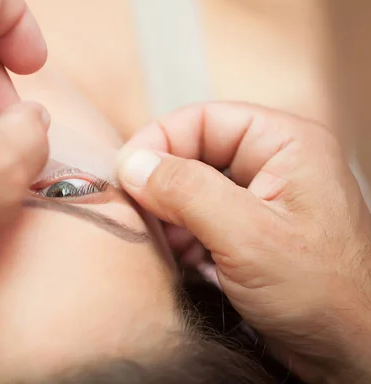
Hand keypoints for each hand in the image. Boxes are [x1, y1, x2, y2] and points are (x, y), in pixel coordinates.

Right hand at [117, 102, 370, 382]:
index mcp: (286, 144)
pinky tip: (184, 261)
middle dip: (163, 186)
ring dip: (170, 216)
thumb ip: (187, 192)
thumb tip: (134, 163)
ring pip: (192, 189)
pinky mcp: (247, 232)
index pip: (204, 120)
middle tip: (138, 214)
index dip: (160, 141)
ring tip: (167, 245)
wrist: (350, 353)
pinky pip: (199, 219)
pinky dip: (183, 238)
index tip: (126, 171)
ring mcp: (259, 201)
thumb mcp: (248, 237)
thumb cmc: (325, 295)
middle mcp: (272, 165)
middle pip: (194, 154)